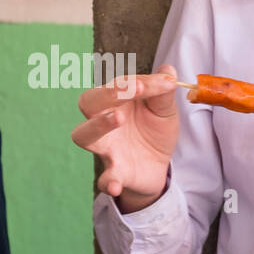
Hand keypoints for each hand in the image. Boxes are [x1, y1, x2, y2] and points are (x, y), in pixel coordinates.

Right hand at [72, 65, 179, 212]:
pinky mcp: (114, 174)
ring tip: (117, 118)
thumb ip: (163, 91)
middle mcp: (102, 121)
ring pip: (84, 135)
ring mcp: (105, 148)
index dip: (138, 81)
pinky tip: (115, 183)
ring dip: (98, 125)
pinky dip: (107, 181)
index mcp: (114, 101)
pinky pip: (103, 179)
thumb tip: (169, 70)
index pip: (118, 84)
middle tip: (130, 89)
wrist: (159, 165)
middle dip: (107, 94)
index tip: (165, 83)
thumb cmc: (154, 129)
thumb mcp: (164, 108)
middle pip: (88, 102)